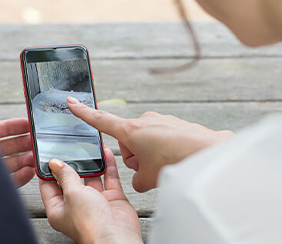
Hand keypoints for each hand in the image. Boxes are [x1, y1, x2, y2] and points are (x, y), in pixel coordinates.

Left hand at [0, 102, 34, 186]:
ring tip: (36, 156)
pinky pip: (10, 181)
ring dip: (26, 159)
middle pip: (9, 146)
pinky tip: (30, 170)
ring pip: (12, 163)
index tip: (29, 123)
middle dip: (24, 142)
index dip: (14, 126)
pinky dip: (22, 176)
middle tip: (38, 140)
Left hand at [40, 148, 141, 243]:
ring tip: (87, 146)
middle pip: (70, 180)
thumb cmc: (91, 225)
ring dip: (90, 162)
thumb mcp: (72, 194)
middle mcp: (76, 206)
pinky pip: (108, 178)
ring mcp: (95, 202)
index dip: (47, 170)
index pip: (48, 186)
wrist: (117, 237)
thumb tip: (55, 163)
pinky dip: (107, 165)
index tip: (47, 154)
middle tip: (69, 146)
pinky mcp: (112, 199)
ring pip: (91, 177)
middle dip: (71, 163)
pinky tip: (105, 153)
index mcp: (58, 209)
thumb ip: (65, 176)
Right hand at [66, 97, 232, 192]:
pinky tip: (175, 160)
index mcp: (131, 131)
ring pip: (145, 142)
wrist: (210, 153)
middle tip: (147, 169)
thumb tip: (140, 178)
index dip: (83, 112)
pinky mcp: (175, 124)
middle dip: (134, 156)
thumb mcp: (148, 178)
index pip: (100, 120)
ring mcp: (161, 121)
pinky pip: (162, 140)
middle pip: (127, 141)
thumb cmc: (177, 161)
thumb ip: (137, 179)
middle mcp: (144, 121)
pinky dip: (165, 151)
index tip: (72, 102)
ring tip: (165, 166)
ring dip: (150, 155)